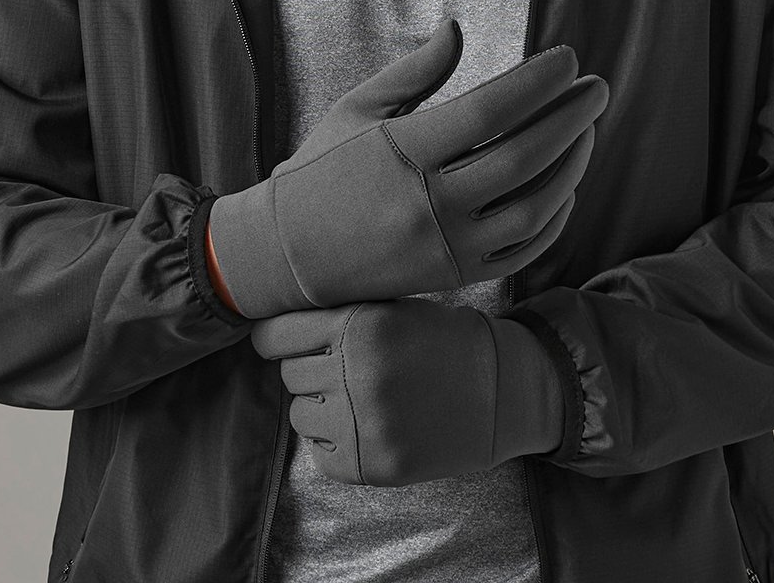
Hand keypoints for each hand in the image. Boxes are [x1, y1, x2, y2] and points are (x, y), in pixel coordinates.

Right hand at [208, 17, 608, 317]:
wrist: (287, 253)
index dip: (538, 82)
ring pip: (533, 207)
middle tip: (597, 88)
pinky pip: (523, 249)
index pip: (490, 111)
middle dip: (571, 118)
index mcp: (403, 151)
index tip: (568, 58)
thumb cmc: (323, 168)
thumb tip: (458, 28)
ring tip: (587, 130)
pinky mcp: (454, 276)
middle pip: (522, 157)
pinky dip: (554, 215)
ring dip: (572, 165)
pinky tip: (565, 182)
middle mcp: (428, 202)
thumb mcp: (358, 108)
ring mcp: (445, 245)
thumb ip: (414, 71)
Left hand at [250, 296, 565, 486]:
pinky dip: (334, 440)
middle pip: (289, 373)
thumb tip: (275, 322)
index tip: (278, 339)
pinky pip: (321, 454)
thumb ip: (341, 312)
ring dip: (319, 404)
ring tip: (356, 394)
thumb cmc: (442, 339)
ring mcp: (364, 424)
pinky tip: (365, 423)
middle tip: (341, 364)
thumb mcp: (394, 307)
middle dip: (309, 367)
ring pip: (300, 414)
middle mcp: (357, 373)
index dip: (274, 336)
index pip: (275, 335)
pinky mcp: (372, 465)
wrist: (500, 391)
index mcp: (360, 325)